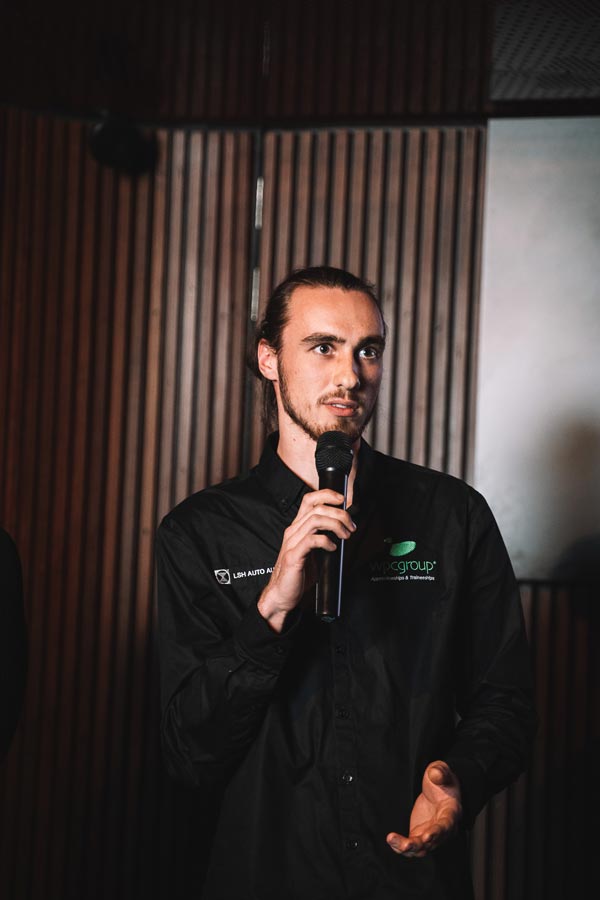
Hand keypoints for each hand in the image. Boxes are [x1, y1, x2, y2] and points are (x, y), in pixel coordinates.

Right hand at [257, 489, 355, 631]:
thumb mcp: (312, 551)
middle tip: (351, 526)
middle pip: (317, 508)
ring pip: (315, 520)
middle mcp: (293, 531)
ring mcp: (292, 543)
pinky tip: (333, 548)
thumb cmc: (297, 574)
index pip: (309, 500)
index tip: (343, 499)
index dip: (327, 495)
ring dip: (336, 525)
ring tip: (345, 536)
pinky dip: (326, 541)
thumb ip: (323, 538)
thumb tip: (344, 531)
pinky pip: (312, 540)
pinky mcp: (294, 556)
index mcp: (297, 528)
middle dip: (339, 513)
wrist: (281, 594)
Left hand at [386, 761, 461, 857]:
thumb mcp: (442, 771)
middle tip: (405, 845)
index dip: (438, 832)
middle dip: (419, 845)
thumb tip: (435, 773)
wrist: (438, 792)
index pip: (446, 825)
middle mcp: (443, 829)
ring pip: (421, 848)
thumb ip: (440, 771)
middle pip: (433, 842)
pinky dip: (401, 846)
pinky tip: (392, 840)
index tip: (427, 836)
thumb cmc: (442, 782)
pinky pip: (412, 846)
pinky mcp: (420, 835)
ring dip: (407, 848)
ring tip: (392, 840)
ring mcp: (431, 835)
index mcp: (451, 813)